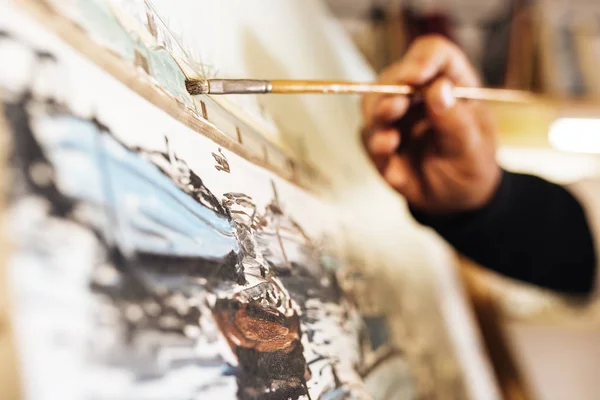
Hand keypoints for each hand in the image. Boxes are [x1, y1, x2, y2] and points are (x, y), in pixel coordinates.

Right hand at [362, 35, 500, 213]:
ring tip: (389, 137)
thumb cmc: (470, 167)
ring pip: (372, 102)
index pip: (433, 54)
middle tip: (396, 107)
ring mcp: (395, 117)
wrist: (454, 201)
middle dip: (391, 90)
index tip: (416, 77)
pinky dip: (375, 143)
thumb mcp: (472, 147)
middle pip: (394, 75)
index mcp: (450, 83)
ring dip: (377, 115)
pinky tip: (387, 151)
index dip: (423, 60)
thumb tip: (438, 88)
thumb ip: (455, 120)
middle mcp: (417, 95)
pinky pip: (367, 136)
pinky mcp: (379, 141)